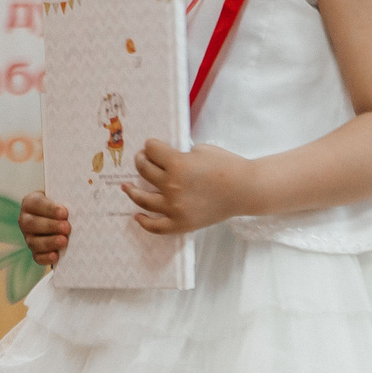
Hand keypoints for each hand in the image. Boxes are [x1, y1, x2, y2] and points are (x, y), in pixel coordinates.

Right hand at [19, 191, 70, 266]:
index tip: (64, 213)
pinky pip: (37, 257)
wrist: (61, 218)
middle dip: (50, 226)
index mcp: (30, 202)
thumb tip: (78, 204)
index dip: (49, 209)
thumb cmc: (62, 204)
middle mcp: (25, 220)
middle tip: (67, 228)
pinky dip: (45, 258)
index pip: (36, 203)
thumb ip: (66, 199)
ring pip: (34, 241)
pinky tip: (56, 256)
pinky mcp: (35, 251)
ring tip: (64, 241)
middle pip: (32, 223)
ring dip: (49, 242)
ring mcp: (28, 236)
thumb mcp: (62, 197)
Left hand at [129, 140, 257, 234]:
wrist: (245, 190)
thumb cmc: (226, 165)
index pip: (151, 150)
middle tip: (142, 159)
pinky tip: (137, 216)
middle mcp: (171, 186)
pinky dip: (143, 222)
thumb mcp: (201, 150)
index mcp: (177, 164)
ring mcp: (174, 208)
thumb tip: (164, 159)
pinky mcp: (181, 224)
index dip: (151, 145)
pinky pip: (156, 227)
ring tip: (126, 187)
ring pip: (142, 199)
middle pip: (144, 170)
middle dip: (141, 161)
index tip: (152, 145)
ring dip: (132, 191)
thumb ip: (180, 154)